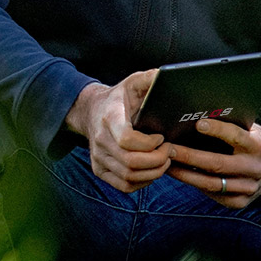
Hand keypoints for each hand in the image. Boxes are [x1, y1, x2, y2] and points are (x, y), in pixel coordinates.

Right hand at [63, 68, 165, 191]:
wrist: (91, 111)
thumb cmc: (119, 98)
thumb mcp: (132, 83)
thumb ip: (149, 78)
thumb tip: (165, 75)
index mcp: (109, 117)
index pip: (126, 139)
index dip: (149, 143)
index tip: (161, 136)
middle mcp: (99, 139)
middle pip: (131, 162)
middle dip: (157, 160)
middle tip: (169, 151)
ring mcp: (98, 157)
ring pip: (129, 176)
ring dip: (153, 173)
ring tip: (164, 161)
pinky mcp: (99, 169)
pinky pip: (123, 185)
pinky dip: (142, 183)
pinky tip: (151, 171)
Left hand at [165, 119, 260, 208]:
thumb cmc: (255, 142)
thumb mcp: (251, 130)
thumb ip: (232, 125)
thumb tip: (199, 115)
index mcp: (258, 146)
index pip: (236, 136)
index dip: (217, 130)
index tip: (198, 124)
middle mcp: (255, 168)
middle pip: (218, 164)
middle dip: (190, 157)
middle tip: (169, 149)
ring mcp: (249, 187)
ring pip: (212, 183)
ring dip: (186, 175)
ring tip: (167, 165)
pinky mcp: (242, 201)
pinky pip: (214, 195)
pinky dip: (196, 186)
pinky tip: (183, 176)